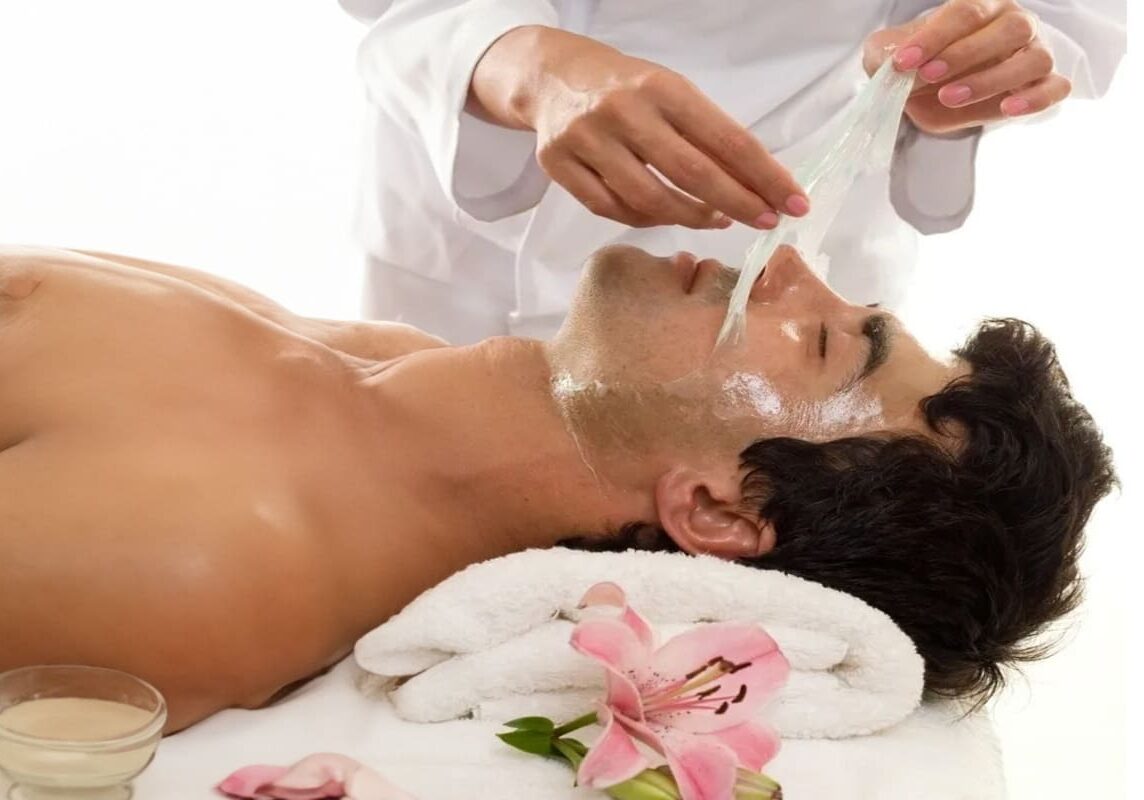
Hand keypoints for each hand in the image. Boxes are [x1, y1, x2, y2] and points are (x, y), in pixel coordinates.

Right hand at [470, 27, 808, 229]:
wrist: (553, 77)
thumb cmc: (625, 89)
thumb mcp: (671, 93)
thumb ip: (707, 134)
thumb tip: (759, 184)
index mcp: (661, 88)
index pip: (726, 139)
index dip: (764, 176)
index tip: (793, 202)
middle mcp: (623, 112)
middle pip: (692, 174)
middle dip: (738, 204)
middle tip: (766, 222)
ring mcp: (587, 140)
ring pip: (649, 201)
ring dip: (691, 218)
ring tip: (716, 218)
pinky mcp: (559, 166)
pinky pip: (612, 210)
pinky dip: (645, 219)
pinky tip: (666, 215)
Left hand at [864, 0, 1070, 134]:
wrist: (935, 94)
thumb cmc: (921, 66)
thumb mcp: (893, 56)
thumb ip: (887, 52)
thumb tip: (894, 63)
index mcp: (981, 8)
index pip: (965, 12)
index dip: (934, 36)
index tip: (903, 62)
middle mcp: (1014, 24)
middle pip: (1008, 29)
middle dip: (965, 54)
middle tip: (927, 76)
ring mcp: (1033, 53)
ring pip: (1034, 59)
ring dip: (993, 79)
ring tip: (951, 97)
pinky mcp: (1043, 85)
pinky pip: (1056, 88)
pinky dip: (1037, 98)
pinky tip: (1009, 109)